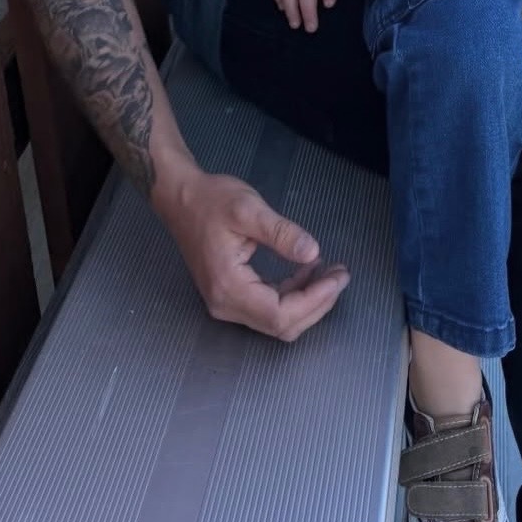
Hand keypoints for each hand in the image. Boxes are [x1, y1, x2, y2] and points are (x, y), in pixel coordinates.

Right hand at [161, 168, 349, 341]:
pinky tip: (307, 271)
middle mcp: (225, 304)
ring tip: (331, 273)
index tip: (337, 278)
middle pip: (280, 324)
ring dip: (308, 300)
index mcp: (228, 287)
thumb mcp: (249, 209)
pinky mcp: (231, 294)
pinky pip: (268, 306)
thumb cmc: (211, 200)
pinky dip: (292, 294)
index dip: (314, 301)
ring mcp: (226, 302)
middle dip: (317, 304)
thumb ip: (282, 233)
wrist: (181, 197)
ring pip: (276, 320)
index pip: (279, 314)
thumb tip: (313, 253)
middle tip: (341, 275)